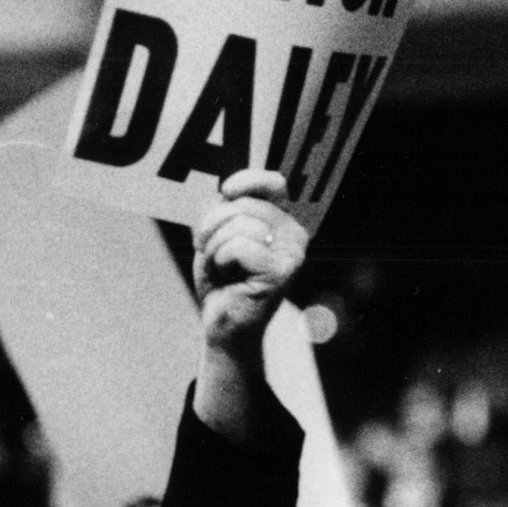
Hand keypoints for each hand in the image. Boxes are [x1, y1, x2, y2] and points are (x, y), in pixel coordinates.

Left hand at [192, 169, 307, 355]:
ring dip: (215, 247)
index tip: (226, 191)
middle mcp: (295, 235)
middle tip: (212, 252)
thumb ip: (227, 208)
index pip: (272, 183)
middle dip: (213, 226)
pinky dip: (220, 260)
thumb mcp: (219, 235)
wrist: (223, 326)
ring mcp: (292, 254)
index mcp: (283, 222)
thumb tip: (228, 190)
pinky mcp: (281, 272)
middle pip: (244, 205)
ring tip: (222, 268)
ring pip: (238, 225)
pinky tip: (228, 278)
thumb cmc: (221, 280)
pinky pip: (237, 246)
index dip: (245, 181)